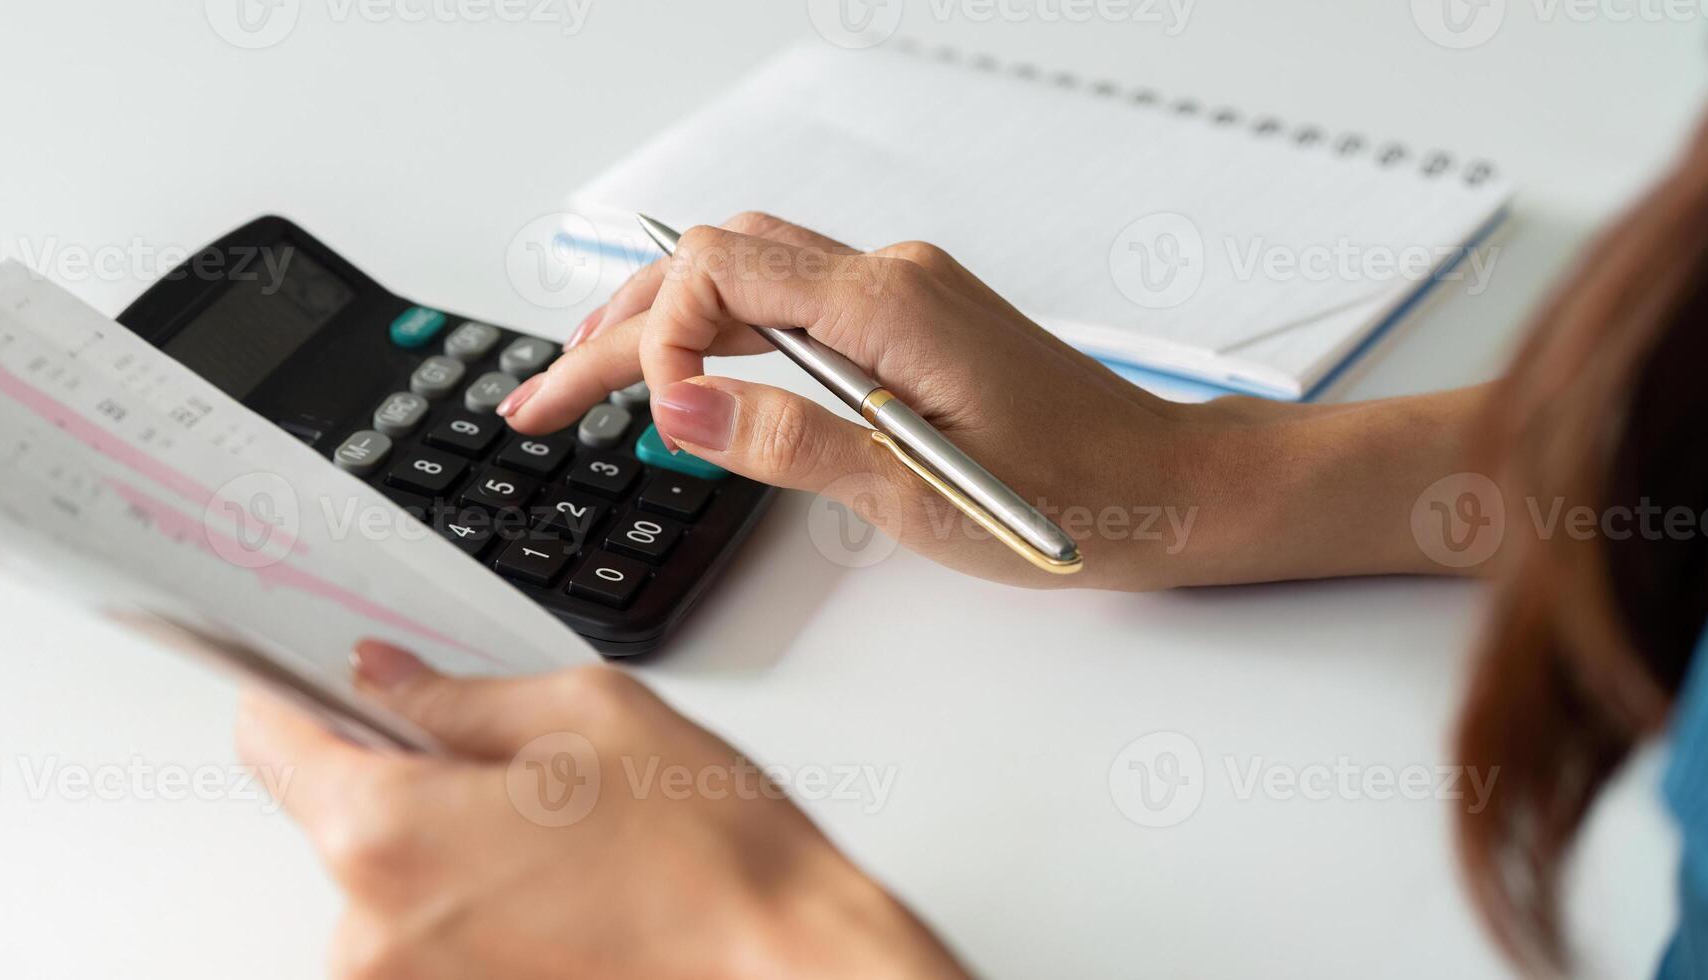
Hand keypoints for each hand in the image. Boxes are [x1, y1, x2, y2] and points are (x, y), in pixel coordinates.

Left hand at [237, 640, 969, 979]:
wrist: (782, 966)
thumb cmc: (707, 858)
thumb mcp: (586, 713)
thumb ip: (457, 693)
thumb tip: (386, 677)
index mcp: (388, 833)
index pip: (272, 741)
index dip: (294, 692)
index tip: (306, 674)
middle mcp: (374, 932)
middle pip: (333, 812)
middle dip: (400, 771)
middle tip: (509, 759)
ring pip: (386, 877)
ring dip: (442, 844)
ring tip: (559, 835)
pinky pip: (426, 936)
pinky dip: (471, 903)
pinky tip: (560, 884)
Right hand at [501, 212, 1218, 588]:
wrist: (1168, 489)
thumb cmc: (1071, 498)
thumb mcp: (916, 494)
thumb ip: (789, 442)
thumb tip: (678, 408)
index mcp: (889, 303)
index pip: (720, 270)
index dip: (659, 339)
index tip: (653, 422)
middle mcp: (889, 277)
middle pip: (714, 266)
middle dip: (618, 331)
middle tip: (539, 403)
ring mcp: (900, 293)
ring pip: (745, 278)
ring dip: (657, 326)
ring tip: (580, 381)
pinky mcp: (909, 321)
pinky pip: (788, 302)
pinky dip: (719, 334)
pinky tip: (686, 376)